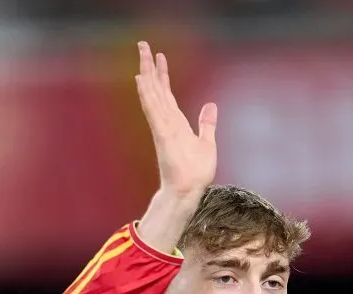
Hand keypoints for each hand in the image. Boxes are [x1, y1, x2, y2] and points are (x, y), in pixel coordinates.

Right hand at [135, 41, 216, 199]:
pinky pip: (153, 110)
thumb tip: (211, 105)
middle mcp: (166, 121)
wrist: (188, 190)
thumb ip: (206, 123)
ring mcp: (163, 127)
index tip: (158, 57)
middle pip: (157, 88)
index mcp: (176, 122)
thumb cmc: (195, 172)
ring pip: (153, 94)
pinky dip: (148, 95)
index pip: (167, 93)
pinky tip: (142, 81)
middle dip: (150, 66)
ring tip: (142, 55)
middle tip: (143, 45)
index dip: (163, 74)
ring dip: (147, 74)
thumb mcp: (206, 141)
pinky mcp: (163, 134)